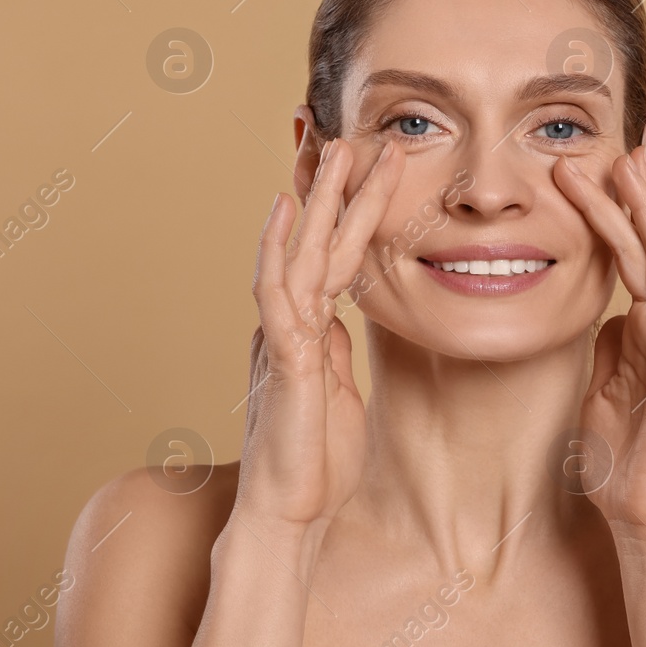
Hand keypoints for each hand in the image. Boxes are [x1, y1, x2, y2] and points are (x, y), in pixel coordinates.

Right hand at [235, 138, 403, 531]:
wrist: (288, 514)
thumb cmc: (316, 461)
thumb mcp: (336, 392)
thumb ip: (332, 352)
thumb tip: (335, 321)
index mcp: (309, 328)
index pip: (332, 255)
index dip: (346, 210)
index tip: (367, 165)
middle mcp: (290, 322)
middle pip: (316, 240)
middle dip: (339, 187)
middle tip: (360, 132)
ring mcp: (283, 336)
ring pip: (300, 251)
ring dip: (320, 199)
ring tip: (338, 148)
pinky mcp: (284, 358)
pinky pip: (278, 293)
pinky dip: (279, 249)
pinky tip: (283, 211)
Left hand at [553, 136, 645, 534]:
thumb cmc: (624, 461)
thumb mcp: (602, 391)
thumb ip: (608, 350)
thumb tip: (607, 317)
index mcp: (639, 329)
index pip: (626, 255)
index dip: (614, 209)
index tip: (597, 164)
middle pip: (644, 244)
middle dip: (628, 193)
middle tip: (610, 142)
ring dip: (645, 208)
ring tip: (630, 159)